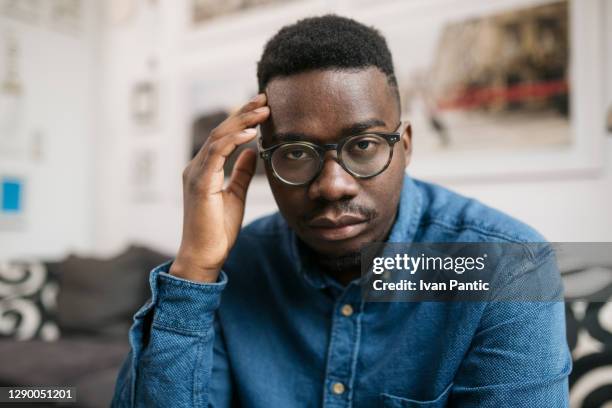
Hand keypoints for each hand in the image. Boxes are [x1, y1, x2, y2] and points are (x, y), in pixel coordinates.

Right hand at [170, 94, 269, 281]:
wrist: (205, 255)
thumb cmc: (217, 230)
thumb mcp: (235, 195)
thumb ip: (242, 173)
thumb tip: (254, 152)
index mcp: (204, 169)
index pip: (224, 136)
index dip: (242, 119)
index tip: (262, 107)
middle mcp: (196, 167)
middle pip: (221, 131)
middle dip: (243, 112)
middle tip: (264, 98)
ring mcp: (196, 173)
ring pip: (218, 137)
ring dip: (241, 121)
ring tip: (262, 111)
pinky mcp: (200, 183)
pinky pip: (216, 154)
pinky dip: (233, 141)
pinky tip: (250, 133)